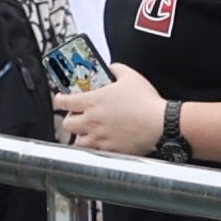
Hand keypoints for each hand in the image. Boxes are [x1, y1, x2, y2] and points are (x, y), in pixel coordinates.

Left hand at [50, 59, 165, 153]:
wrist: (161, 123)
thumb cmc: (146, 102)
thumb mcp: (130, 76)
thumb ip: (115, 69)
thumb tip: (111, 68)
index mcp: (93, 102)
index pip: (63, 101)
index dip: (58, 99)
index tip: (60, 98)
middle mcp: (92, 121)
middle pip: (67, 123)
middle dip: (70, 118)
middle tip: (78, 116)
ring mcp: (100, 137)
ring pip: (77, 141)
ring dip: (80, 136)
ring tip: (87, 132)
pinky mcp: (110, 150)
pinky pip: (94, 152)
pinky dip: (95, 147)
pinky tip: (101, 142)